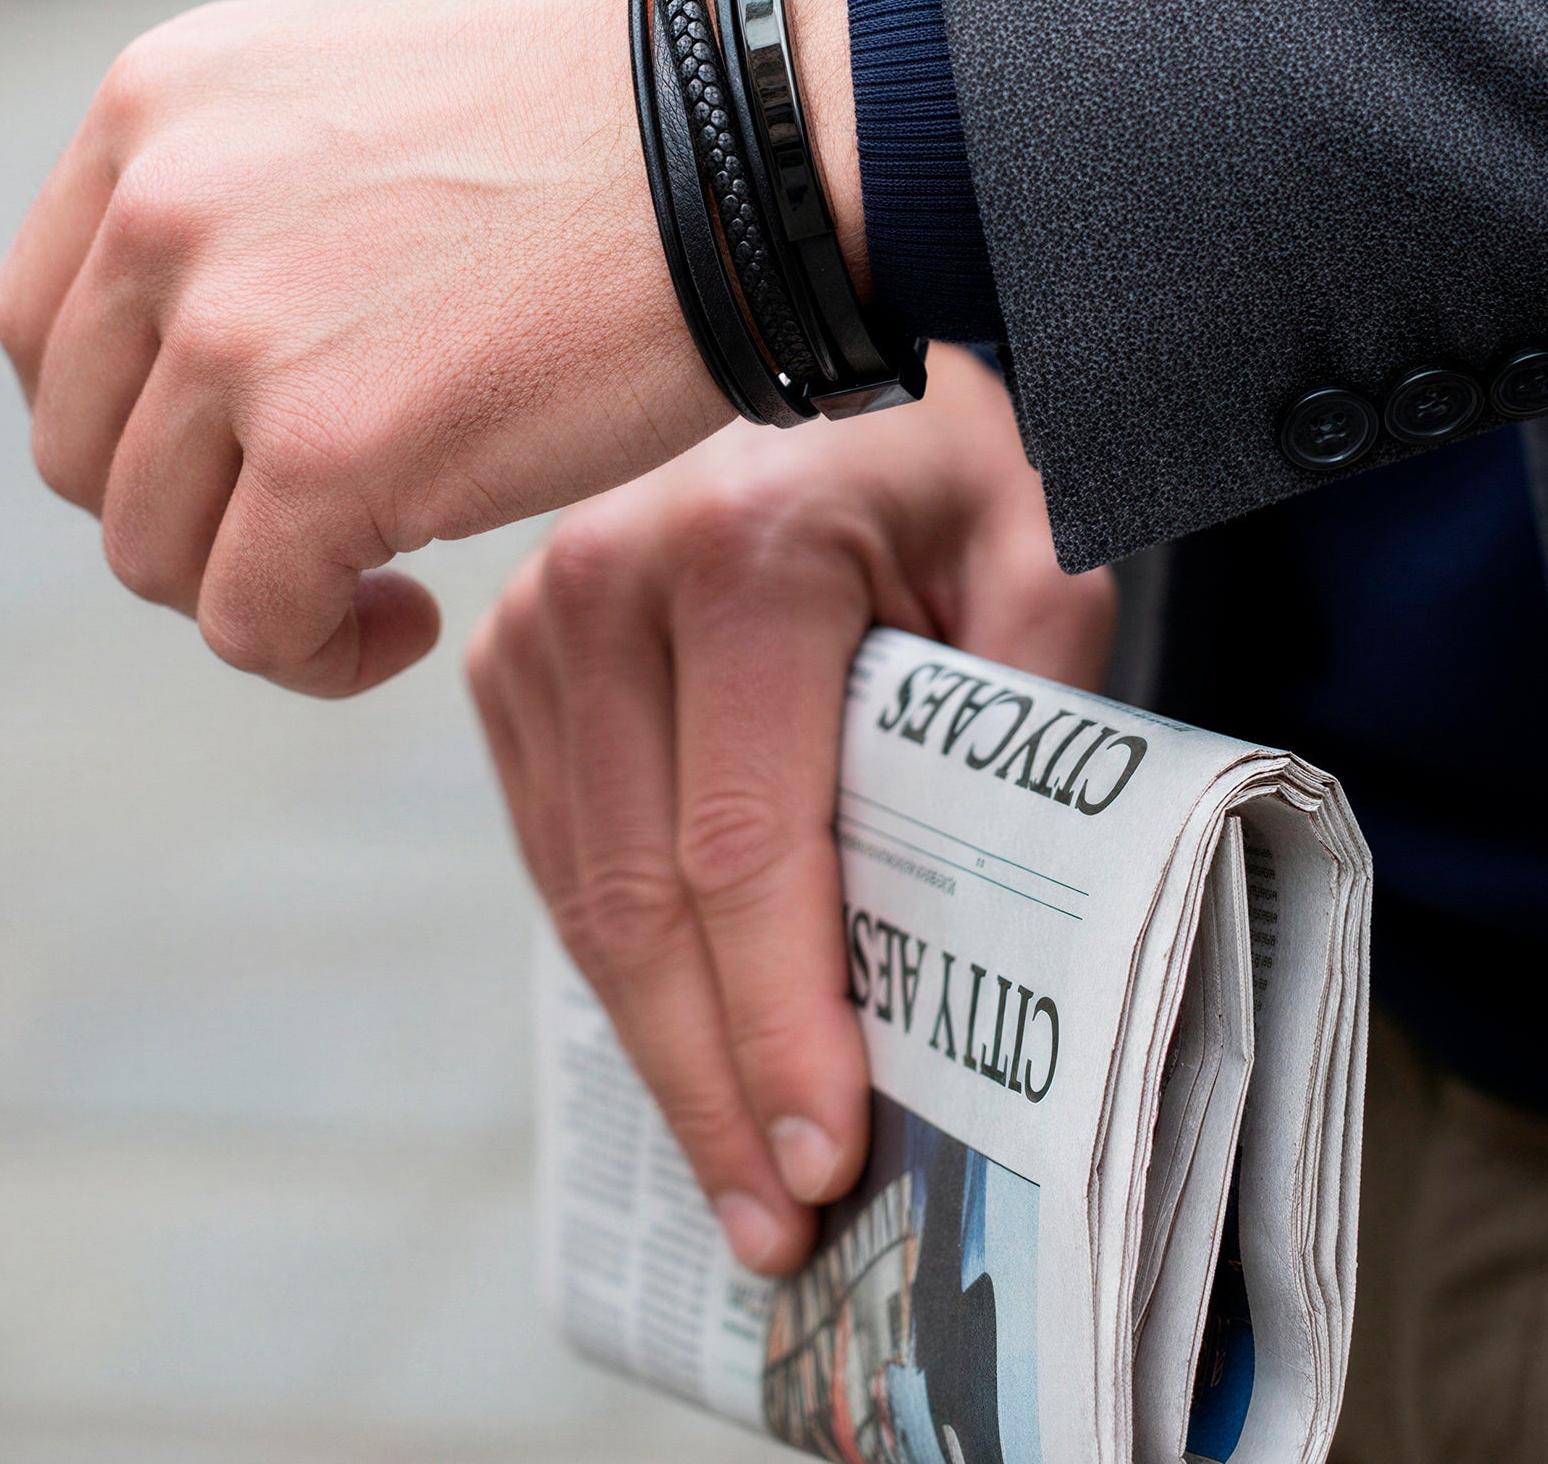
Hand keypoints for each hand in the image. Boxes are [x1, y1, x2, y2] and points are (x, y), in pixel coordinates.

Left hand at [0, 0, 841, 693]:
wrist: (755, 122)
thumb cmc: (604, 115)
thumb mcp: (351, 94)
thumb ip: (245, 195)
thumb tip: (205, 348)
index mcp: (156, 105)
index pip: (46, 325)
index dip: (129, 420)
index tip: (238, 452)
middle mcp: (162, 206)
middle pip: (83, 449)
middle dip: (191, 511)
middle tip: (316, 525)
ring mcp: (235, 330)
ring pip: (154, 551)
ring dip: (258, 588)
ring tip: (377, 577)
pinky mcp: (329, 453)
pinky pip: (252, 622)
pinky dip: (316, 651)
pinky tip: (404, 619)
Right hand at [466, 343, 1116, 1274]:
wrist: (814, 317)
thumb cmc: (947, 446)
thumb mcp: (1037, 542)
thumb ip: (1025, 700)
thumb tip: (982, 915)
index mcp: (740, 552)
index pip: (744, 844)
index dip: (782, 1025)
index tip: (830, 1164)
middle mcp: (603, 582)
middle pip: (641, 897)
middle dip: (714, 1081)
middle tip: (782, 1229)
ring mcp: (533, 619)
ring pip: (578, 894)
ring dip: (658, 1048)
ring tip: (740, 1179)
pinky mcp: (509, 658)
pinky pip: (550, 851)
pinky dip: (617, 964)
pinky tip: (685, 1047)